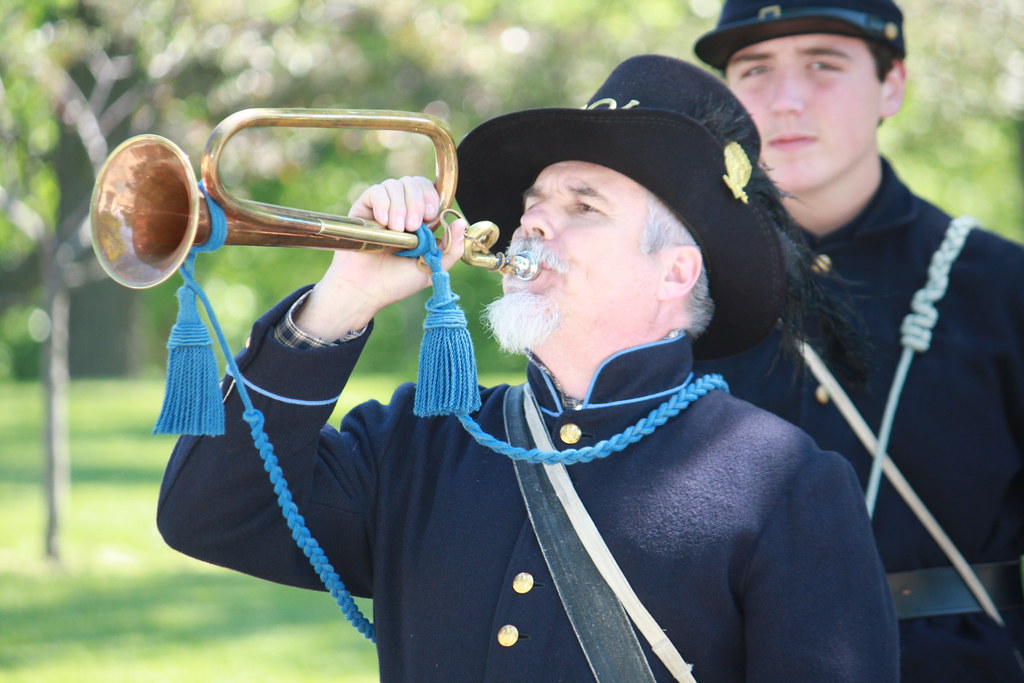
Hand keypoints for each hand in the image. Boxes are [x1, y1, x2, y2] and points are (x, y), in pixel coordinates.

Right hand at [295, 176, 465, 340]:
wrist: (366, 290)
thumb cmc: (397, 282)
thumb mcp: (433, 267)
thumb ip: (451, 248)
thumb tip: (462, 222)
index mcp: (420, 220)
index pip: (429, 190)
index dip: (432, 196)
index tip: (431, 216)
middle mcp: (401, 209)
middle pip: (414, 182)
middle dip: (417, 201)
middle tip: (413, 226)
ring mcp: (382, 207)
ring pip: (396, 185)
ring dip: (400, 206)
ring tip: (397, 230)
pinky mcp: (364, 208)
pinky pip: (376, 191)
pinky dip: (383, 203)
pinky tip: (384, 222)